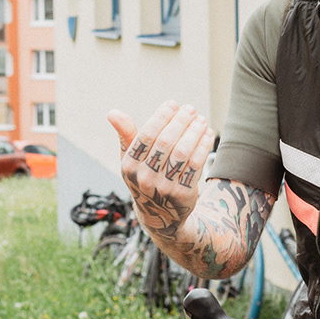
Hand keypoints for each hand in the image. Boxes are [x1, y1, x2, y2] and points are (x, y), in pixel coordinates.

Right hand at [106, 101, 213, 241]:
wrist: (159, 214)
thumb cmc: (144, 176)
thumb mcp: (131, 159)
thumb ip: (126, 135)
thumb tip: (112, 113)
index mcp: (129, 166)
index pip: (146, 136)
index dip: (161, 117)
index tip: (173, 104)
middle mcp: (144, 178)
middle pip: (166, 143)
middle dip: (180, 122)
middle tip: (190, 109)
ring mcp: (164, 188)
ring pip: (182, 153)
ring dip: (194, 132)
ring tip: (201, 119)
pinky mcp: (183, 195)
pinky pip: (195, 166)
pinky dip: (203, 147)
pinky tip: (207, 134)